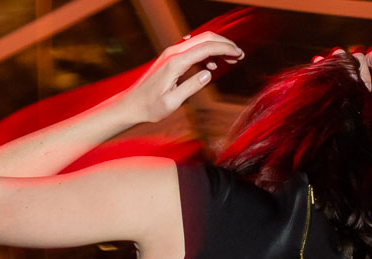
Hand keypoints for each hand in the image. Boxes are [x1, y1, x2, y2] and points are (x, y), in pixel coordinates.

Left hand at [113, 32, 242, 125]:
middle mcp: (173, 53)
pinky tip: (212, 66)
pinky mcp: (170, 58)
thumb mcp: (172, 102)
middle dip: (224, 44)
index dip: (225, 49)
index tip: (239, 55)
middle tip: (239, 55)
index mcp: (176, 62)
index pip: (206, 48)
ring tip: (230, 60)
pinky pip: (192, 49)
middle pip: (204, 38)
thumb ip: (191, 87)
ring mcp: (171, 53)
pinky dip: (206, 53)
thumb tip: (208, 73)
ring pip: (199, 42)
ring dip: (216, 48)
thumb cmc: (150, 107)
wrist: (132, 105)